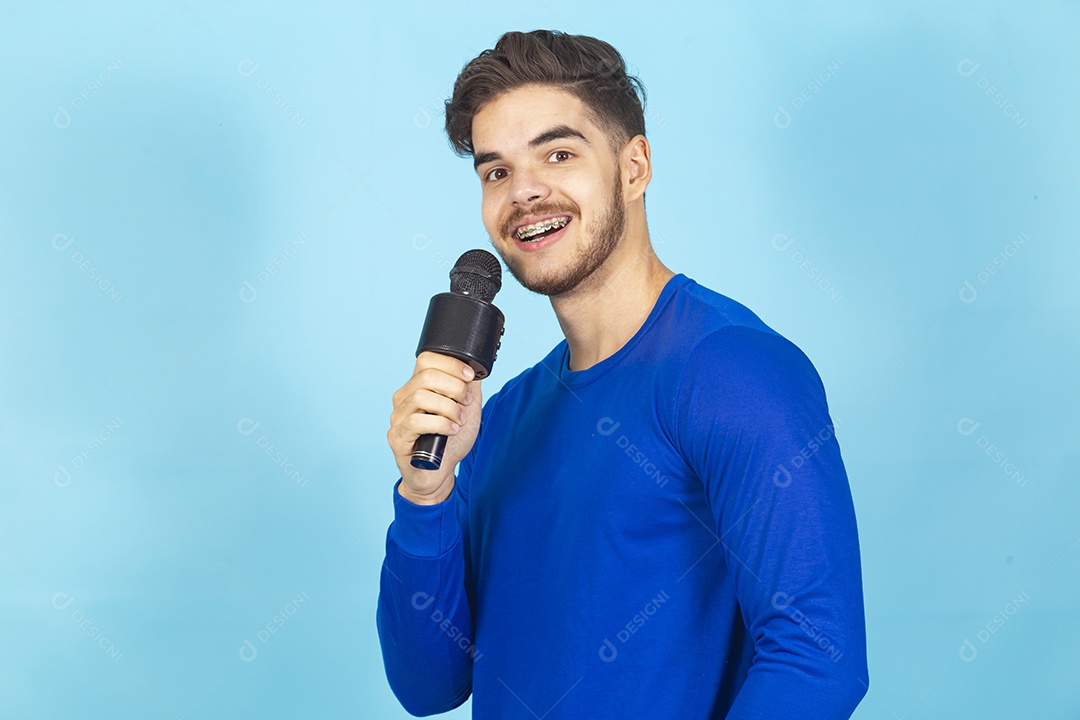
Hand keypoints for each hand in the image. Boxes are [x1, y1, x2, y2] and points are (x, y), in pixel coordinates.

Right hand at [387, 352, 482, 504]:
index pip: (426, 360)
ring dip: (448, 407)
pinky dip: (440, 424)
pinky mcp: (397, 437)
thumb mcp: (466, 409)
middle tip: (466, 402)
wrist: (440, 473)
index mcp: (418, 387)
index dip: (450, 364)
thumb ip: (468, 387)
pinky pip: (416, 422)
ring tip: (459, 420)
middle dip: (454, 387)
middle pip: (425, 376)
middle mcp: (404, 399)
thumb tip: (474, 367)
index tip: (469, 376)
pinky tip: (451, 430)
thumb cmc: (450, 441)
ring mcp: (398, 418)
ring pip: (420, 397)